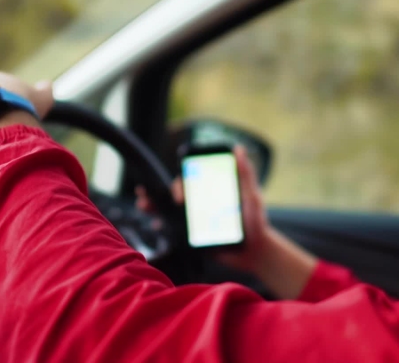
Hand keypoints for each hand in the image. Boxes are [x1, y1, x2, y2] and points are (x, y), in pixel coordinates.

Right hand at [135, 145, 273, 273]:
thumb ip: (245, 173)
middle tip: (152, 195)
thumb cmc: (256, 220)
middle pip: (174, 193)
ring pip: (169, 209)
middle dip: (159, 191)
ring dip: (153, 205)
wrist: (255, 250)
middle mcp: (200, 202)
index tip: (180, 187)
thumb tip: (239, 148)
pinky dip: (163, 226)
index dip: (180, 178)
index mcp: (211, 190)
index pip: (190, 178)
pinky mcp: (193, 235)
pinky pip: (174, 229)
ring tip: (143, 205)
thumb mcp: (252, 195)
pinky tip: (157, 226)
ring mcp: (194, 219)